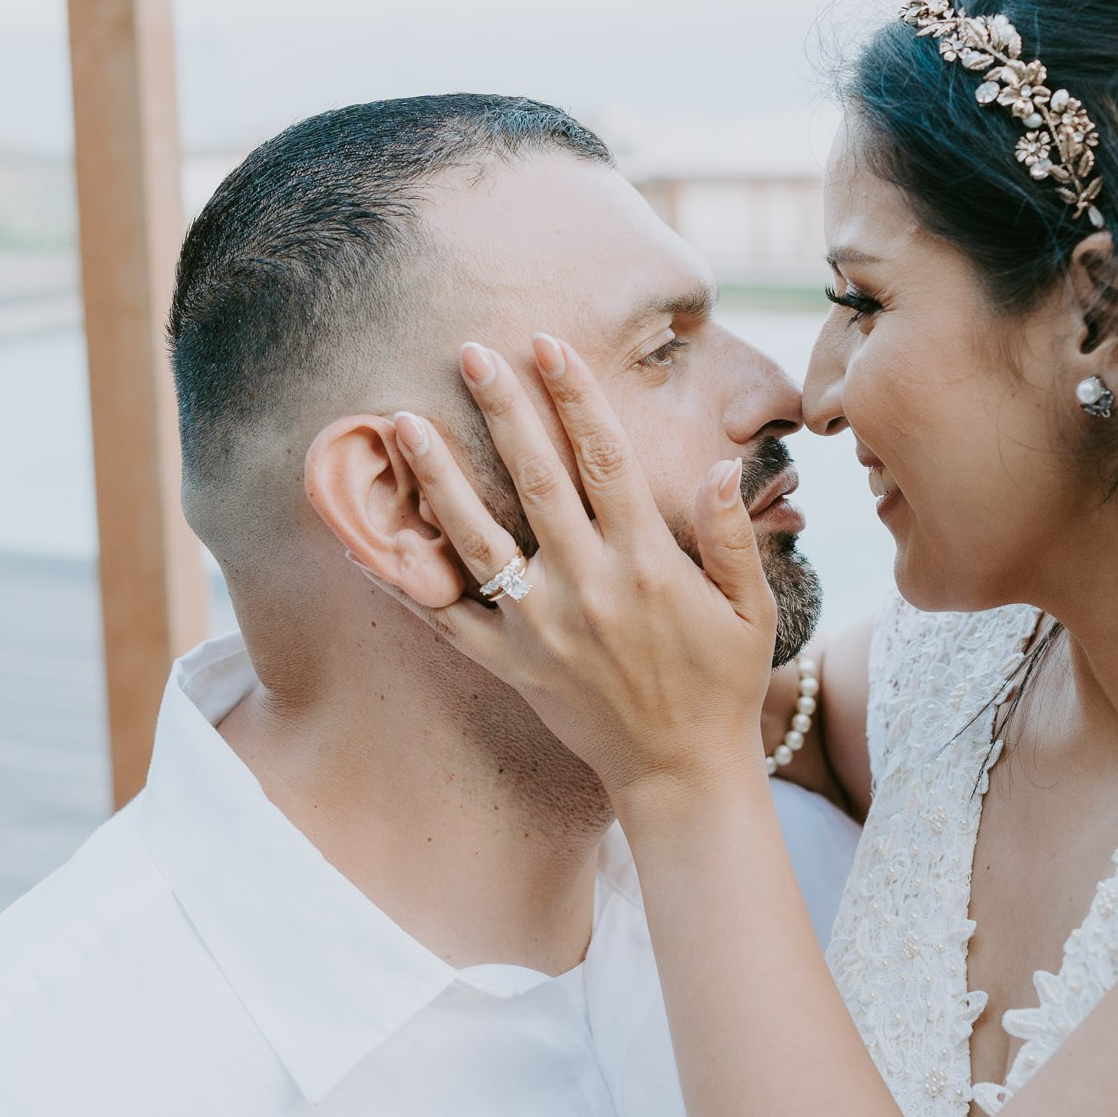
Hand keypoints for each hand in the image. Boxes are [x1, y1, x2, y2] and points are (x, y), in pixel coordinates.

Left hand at [384, 335, 775, 799]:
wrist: (681, 773)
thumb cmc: (721, 683)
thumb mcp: (751, 609)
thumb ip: (734, 535)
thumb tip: (723, 465)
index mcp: (649, 562)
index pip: (606, 458)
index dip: (576, 396)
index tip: (548, 343)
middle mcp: (589, 587)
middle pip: (536, 480)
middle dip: (503, 409)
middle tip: (469, 351)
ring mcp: (542, 627)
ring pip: (477, 539)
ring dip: (438, 477)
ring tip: (401, 423)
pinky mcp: (511, 665)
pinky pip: (446, 616)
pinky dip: (405, 578)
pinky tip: (367, 535)